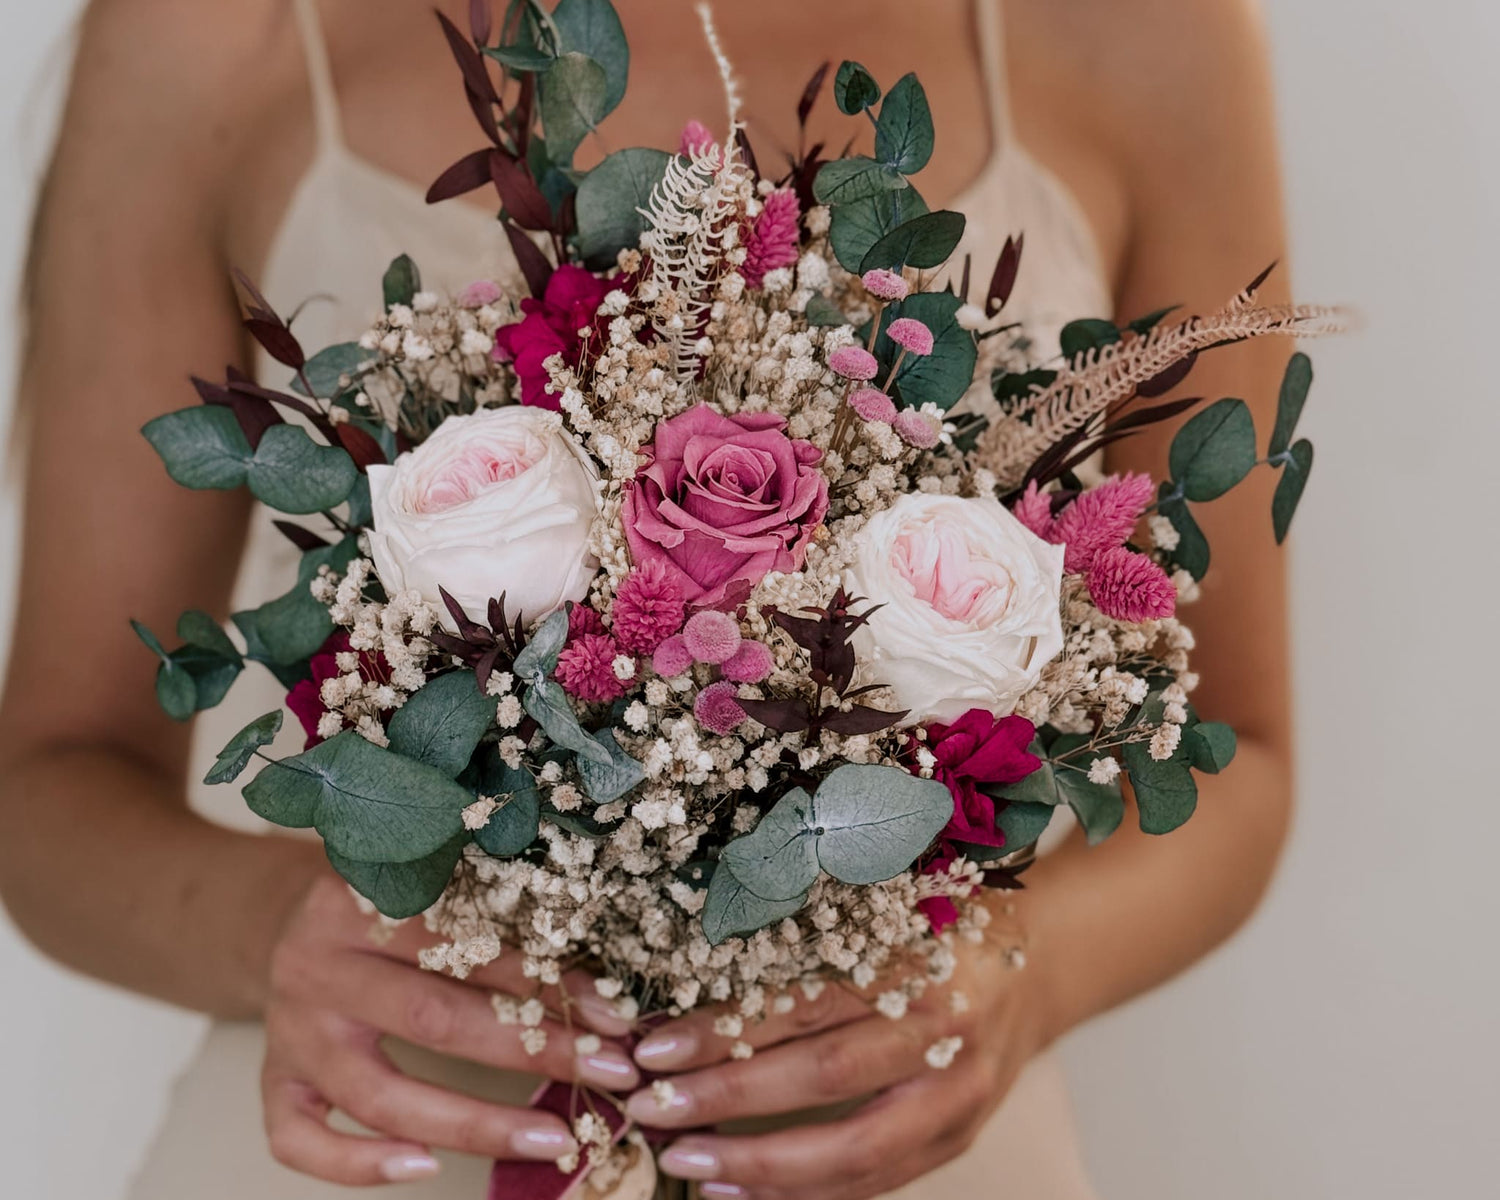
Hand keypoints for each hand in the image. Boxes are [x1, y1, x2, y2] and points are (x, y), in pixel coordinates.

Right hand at [261, 873, 638, 1185]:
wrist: (284, 918)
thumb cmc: (385, 905)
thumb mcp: (432, 885)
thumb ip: (495, 915)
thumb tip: (597, 989)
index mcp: (359, 897)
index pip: (465, 945)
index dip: (545, 983)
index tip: (613, 1017)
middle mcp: (317, 963)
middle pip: (433, 1019)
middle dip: (532, 1052)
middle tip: (608, 1076)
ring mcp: (289, 1028)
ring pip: (379, 1093)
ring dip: (474, 1125)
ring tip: (552, 1140)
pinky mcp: (271, 1079)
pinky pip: (299, 1140)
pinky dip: (357, 1164)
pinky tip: (423, 1168)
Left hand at [622, 914, 1045, 1199]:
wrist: (1039, 966)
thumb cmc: (942, 922)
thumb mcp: (884, 901)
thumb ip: (811, 927)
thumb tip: (691, 958)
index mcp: (918, 953)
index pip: (805, 1000)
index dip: (727, 1028)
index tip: (656, 1046)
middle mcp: (945, 1026)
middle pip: (824, 1077)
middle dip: (729, 1100)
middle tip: (655, 1109)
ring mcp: (959, 1092)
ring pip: (852, 1148)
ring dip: (761, 1166)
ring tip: (689, 1162)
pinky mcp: (958, 1136)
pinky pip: (876, 1181)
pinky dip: (807, 1194)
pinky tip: (744, 1191)